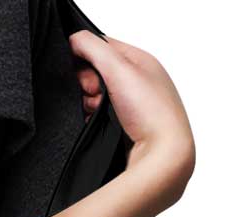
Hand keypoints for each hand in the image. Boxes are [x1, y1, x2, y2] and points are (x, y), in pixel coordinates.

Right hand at [71, 31, 195, 206]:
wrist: (162, 156)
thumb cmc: (152, 114)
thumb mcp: (120, 68)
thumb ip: (94, 48)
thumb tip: (74, 39)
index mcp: (142, 61)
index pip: (103, 47)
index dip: (86, 57)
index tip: (82, 73)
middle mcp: (140, 81)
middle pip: (97, 73)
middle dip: (87, 84)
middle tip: (92, 95)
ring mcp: (134, 105)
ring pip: (97, 97)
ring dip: (88, 104)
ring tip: (95, 113)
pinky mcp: (127, 128)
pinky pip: (100, 117)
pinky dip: (93, 120)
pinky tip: (96, 126)